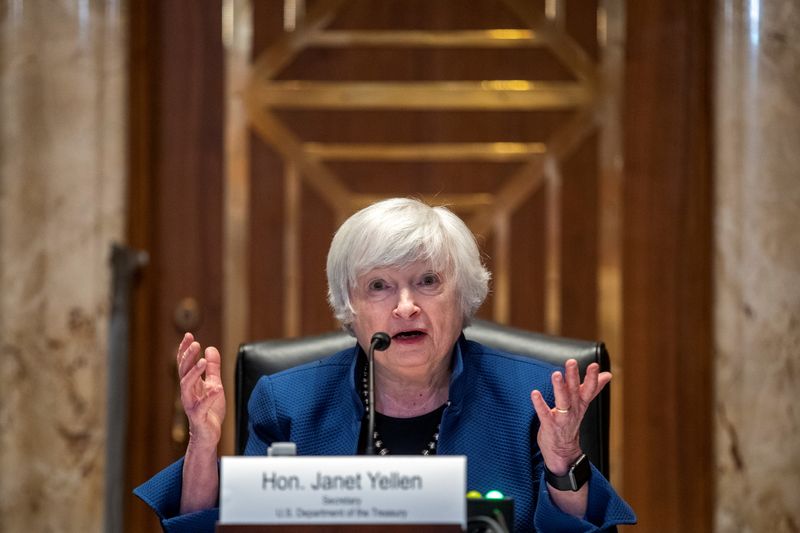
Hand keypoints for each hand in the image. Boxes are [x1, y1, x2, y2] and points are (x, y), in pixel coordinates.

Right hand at [177, 332, 226, 450]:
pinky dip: (209, 397)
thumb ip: (213, 368)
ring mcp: (191, 405)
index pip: (184, 364)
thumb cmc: (209, 410)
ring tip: (203, 362)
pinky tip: (217, 388)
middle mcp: (188, 393)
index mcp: (191, 384)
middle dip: (187, 357)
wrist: (208, 434)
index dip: (185, 349)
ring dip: (194, 373)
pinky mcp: (198, 417)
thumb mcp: (214, 384)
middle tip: (195, 344)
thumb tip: (210, 348)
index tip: (189, 335)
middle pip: (183, 372)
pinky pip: (202, 406)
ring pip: (187, 387)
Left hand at [530, 359, 610, 474]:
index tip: (594, 365)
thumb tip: (607, 375)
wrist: (563, 452)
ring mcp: (562, 419)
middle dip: (573, 376)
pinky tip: (534, 393)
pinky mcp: (550, 426)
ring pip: (562, 401)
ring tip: (556, 374)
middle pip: (574, 391)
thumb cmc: (570, 423)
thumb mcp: (583, 405)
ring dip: (559, 388)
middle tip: (571, 362)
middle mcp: (573, 410)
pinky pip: (544, 414)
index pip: (589, 389)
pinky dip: (540, 404)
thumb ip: (593, 388)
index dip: (592, 377)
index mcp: (581, 403)